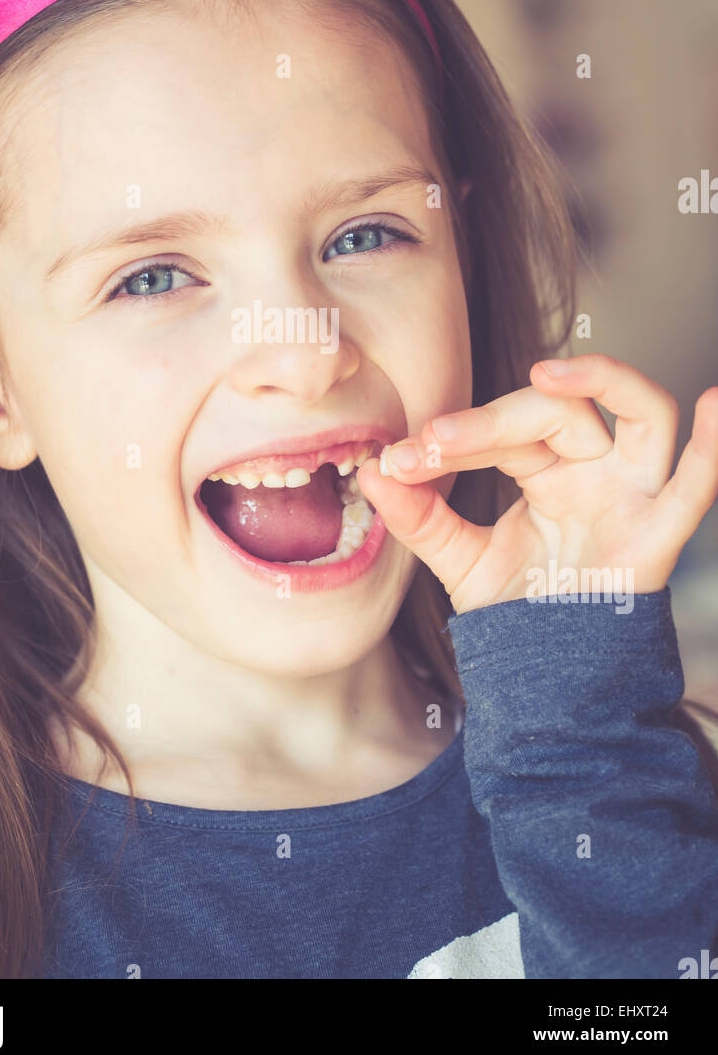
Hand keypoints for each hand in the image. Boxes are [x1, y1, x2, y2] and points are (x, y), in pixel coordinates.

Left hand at [357, 355, 717, 613]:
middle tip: (435, 442)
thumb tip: (371, 472)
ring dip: (603, 379)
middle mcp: (595, 471)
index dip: (456, 437)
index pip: (507, 429)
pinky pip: (696, 487)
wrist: (548, 682)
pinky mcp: (658, 537)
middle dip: (493, 421)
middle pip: (561, 412)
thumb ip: (420, 518)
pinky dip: (714, 445)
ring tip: (546, 372)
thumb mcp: (459, 561)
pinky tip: (714, 402)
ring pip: (643, 412)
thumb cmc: (518, 611)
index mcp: (549, 469)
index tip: (400, 461)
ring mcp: (633, 497)